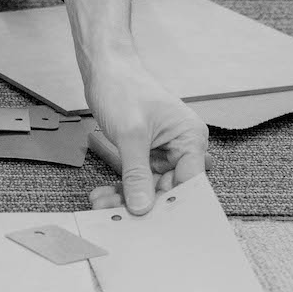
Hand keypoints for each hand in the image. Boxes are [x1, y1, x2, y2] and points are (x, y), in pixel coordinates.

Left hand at [82, 51, 206, 215]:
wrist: (105, 68)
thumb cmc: (124, 88)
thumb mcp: (131, 135)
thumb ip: (137, 174)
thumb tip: (144, 207)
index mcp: (191, 138)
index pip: (190, 182)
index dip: (173, 204)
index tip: (153, 223)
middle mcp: (183, 146)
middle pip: (169, 188)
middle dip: (142, 202)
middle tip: (115, 214)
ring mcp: (164, 151)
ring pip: (150, 187)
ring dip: (126, 197)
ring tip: (101, 203)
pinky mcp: (147, 153)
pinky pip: (138, 178)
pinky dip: (121, 187)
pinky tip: (103, 194)